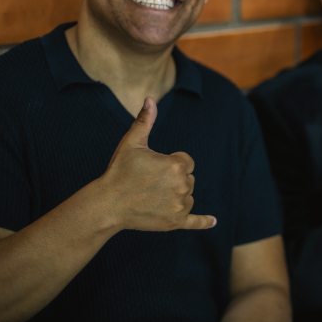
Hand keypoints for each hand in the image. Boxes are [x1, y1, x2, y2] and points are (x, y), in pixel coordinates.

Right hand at [101, 97, 216, 231]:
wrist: (107, 204)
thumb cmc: (119, 171)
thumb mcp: (132, 143)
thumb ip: (145, 121)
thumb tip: (150, 99)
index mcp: (177, 165)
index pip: (186, 162)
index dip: (170, 163)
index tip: (152, 168)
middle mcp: (183, 185)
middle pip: (188, 179)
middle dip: (173, 180)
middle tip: (149, 183)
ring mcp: (180, 205)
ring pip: (187, 196)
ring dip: (176, 196)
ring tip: (152, 197)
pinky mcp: (175, 222)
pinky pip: (195, 221)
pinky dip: (204, 222)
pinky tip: (213, 222)